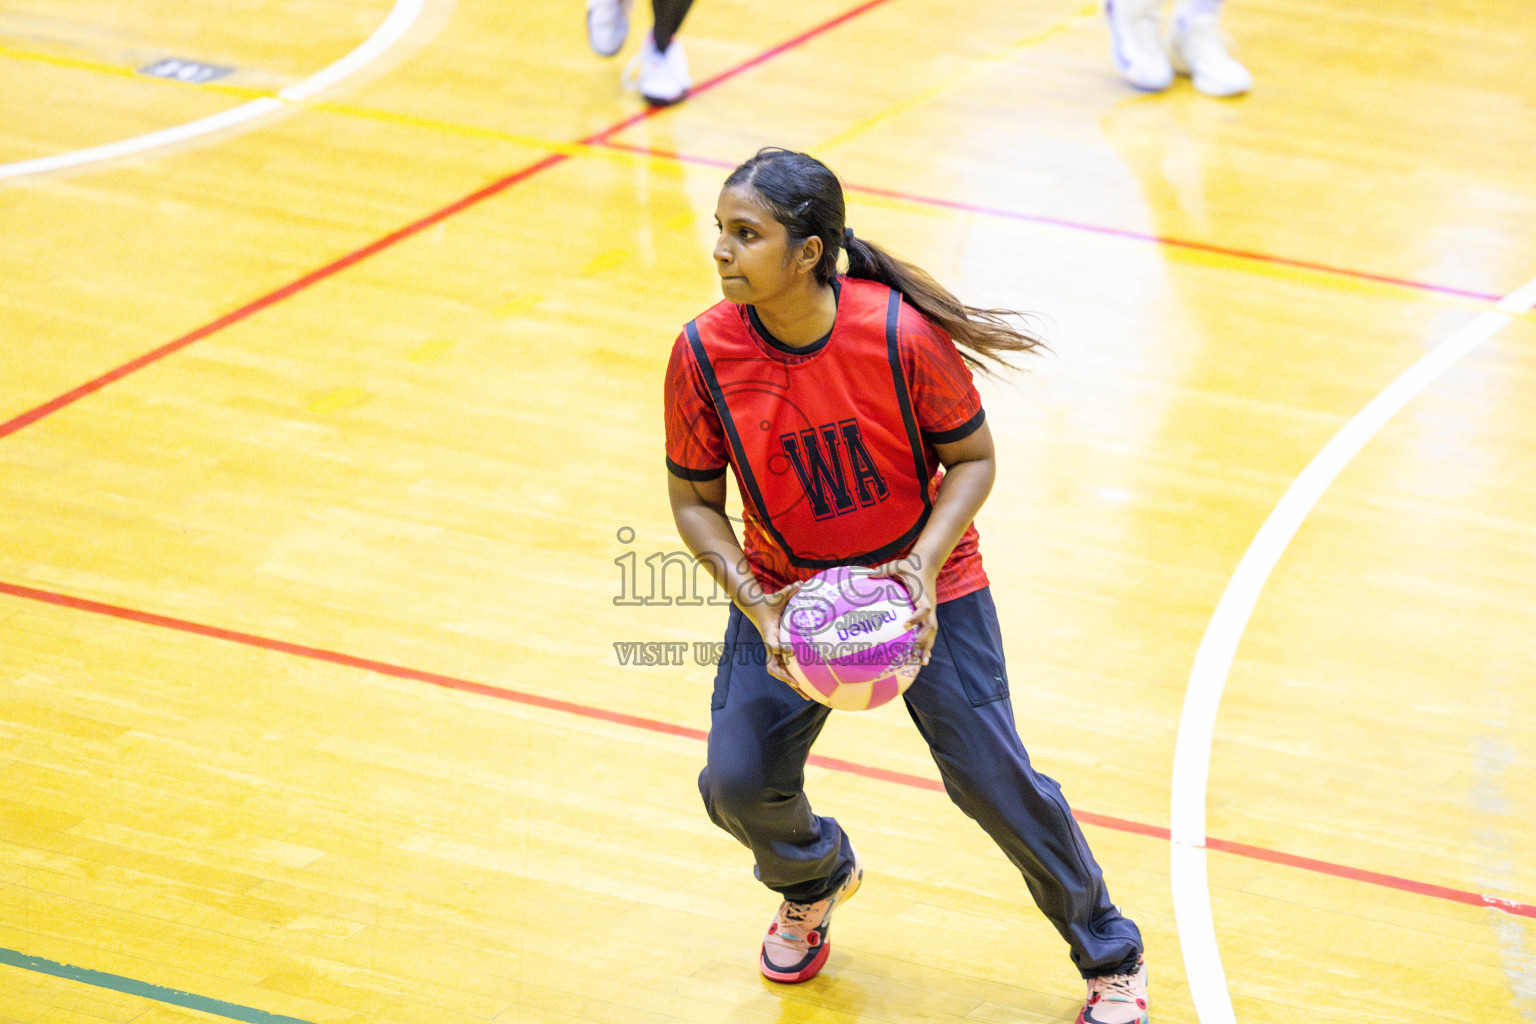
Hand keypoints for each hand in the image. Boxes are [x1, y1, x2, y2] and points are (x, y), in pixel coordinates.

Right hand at [745, 581, 810, 698]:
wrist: (758, 609)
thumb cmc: (771, 602)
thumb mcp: (779, 596)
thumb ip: (789, 590)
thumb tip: (800, 583)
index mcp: (769, 634)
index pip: (772, 645)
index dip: (780, 649)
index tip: (790, 650)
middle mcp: (770, 647)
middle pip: (774, 667)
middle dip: (786, 677)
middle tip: (799, 685)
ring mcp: (774, 653)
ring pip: (780, 673)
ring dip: (792, 685)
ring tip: (808, 696)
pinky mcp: (778, 655)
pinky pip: (786, 670)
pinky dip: (796, 681)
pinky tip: (809, 689)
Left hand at [874, 556, 938, 666]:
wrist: (927, 565)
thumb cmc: (911, 566)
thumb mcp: (898, 565)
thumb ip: (884, 570)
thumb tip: (867, 573)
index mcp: (924, 596)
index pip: (924, 609)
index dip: (916, 618)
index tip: (905, 626)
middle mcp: (930, 606)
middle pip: (931, 627)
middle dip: (925, 641)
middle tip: (916, 654)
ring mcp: (930, 612)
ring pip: (931, 633)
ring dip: (927, 647)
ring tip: (922, 663)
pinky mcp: (928, 615)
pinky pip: (928, 631)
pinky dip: (925, 644)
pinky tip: (919, 658)